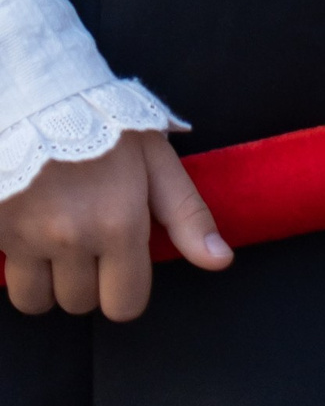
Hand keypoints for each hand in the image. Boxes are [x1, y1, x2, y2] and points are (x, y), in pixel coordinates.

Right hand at [0, 131, 229, 316]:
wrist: (44, 101)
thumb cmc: (108, 129)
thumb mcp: (158, 162)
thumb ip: (188, 215)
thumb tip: (221, 261)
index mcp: (120, 222)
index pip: (126, 304)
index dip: (128, 288)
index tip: (124, 263)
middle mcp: (74, 238)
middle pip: (84, 304)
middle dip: (92, 281)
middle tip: (92, 240)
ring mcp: (31, 239)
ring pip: (44, 302)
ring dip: (55, 282)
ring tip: (63, 241)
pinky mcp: (1, 236)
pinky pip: (15, 287)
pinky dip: (26, 274)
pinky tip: (36, 242)